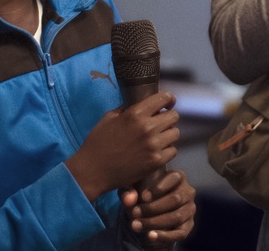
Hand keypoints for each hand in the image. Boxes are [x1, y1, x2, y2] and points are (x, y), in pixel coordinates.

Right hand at [65, 91, 179, 200]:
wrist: (93, 170)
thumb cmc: (98, 142)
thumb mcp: (109, 117)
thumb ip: (127, 108)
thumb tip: (141, 103)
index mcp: (135, 113)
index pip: (163, 98)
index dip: (168, 99)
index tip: (168, 103)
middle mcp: (147, 127)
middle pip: (174, 116)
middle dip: (168, 118)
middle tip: (161, 124)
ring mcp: (153, 145)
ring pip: (175, 133)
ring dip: (168, 134)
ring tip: (159, 138)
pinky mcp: (155, 161)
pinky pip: (173, 150)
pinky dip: (167, 150)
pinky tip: (157, 151)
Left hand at [121, 169, 196, 245]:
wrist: (150, 215)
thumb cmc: (143, 195)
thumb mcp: (133, 190)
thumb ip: (128, 191)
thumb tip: (129, 199)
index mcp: (178, 176)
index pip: (173, 178)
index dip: (158, 188)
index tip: (143, 197)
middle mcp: (188, 191)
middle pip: (175, 199)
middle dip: (153, 208)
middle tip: (135, 213)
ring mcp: (190, 209)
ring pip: (176, 217)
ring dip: (154, 222)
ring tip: (136, 225)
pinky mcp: (188, 226)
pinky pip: (179, 233)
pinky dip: (164, 235)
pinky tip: (150, 235)